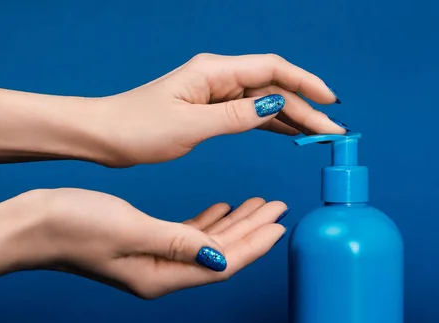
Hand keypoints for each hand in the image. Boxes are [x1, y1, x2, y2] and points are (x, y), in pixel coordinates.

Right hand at [0, 189, 286, 298]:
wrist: (34, 224)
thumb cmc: (74, 226)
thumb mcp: (130, 230)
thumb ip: (177, 242)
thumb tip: (220, 257)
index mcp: (161, 275)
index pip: (222, 263)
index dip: (255, 244)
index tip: (280, 224)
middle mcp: (163, 272)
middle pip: (221, 252)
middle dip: (253, 230)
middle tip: (278, 207)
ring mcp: (154, 259)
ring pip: (208, 241)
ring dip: (235, 222)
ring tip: (259, 203)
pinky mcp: (145, 243)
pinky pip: (188, 234)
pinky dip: (209, 220)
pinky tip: (222, 207)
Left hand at [96, 53, 347, 166]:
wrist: (105, 134)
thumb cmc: (137, 128)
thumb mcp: (190, 126)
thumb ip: (236, 117)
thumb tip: (276, 107)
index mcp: (214, 72)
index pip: (272, 69)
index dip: (306, 83)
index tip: (330, 102)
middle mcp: (219, 78)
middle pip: (275, 88)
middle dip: (307, 109)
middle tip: (333, 133)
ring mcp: (216, 93)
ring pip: (266, 103)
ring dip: (294, 118)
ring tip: (321, 136)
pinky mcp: (211, 109)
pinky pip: (251, 115)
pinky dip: (273, 125)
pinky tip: (292, 134)